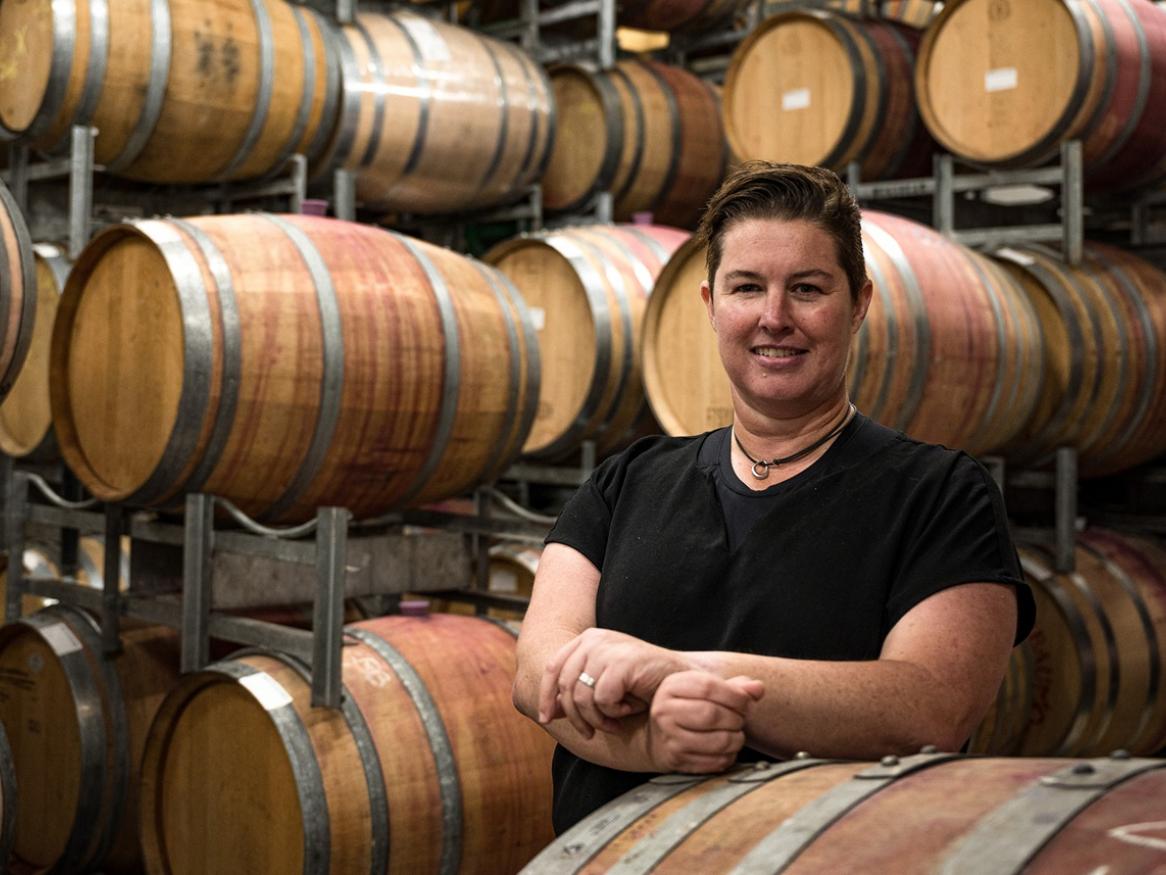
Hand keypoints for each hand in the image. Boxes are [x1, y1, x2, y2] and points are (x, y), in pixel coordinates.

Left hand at [537, 628, 688, 737]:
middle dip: (575, 717)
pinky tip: (630, 709)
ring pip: (581, 696)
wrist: (683, 681)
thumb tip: (548, 711)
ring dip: (597, 719)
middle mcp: (594, 639)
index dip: (546, 695)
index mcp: (587, 639)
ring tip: (615, 723)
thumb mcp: (605, 686)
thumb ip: (579, 692)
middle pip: (565, 686)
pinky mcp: (622, 662)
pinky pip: (602, 699)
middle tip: (591, 733)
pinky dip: (614, 713)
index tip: (546, 720)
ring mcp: (609, 648)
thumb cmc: (644, 685)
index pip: (553, 667)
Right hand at [647, 671, 764, 773]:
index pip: (708, 687)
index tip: (747, 702)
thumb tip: (758, 688)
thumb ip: (735, 686)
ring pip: (717, 741)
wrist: (659, 736)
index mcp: (672, 686)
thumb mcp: (706, 690)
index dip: (735, 695)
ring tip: (736, 733)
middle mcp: (664, 710)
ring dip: (736, 739)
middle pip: (711, 714)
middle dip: (736, 718)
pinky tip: (727, 748)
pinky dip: (729, 756)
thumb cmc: (690, 707)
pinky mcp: (676, 760)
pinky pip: (715, 762)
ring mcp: (668, 737)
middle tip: (741, 719)